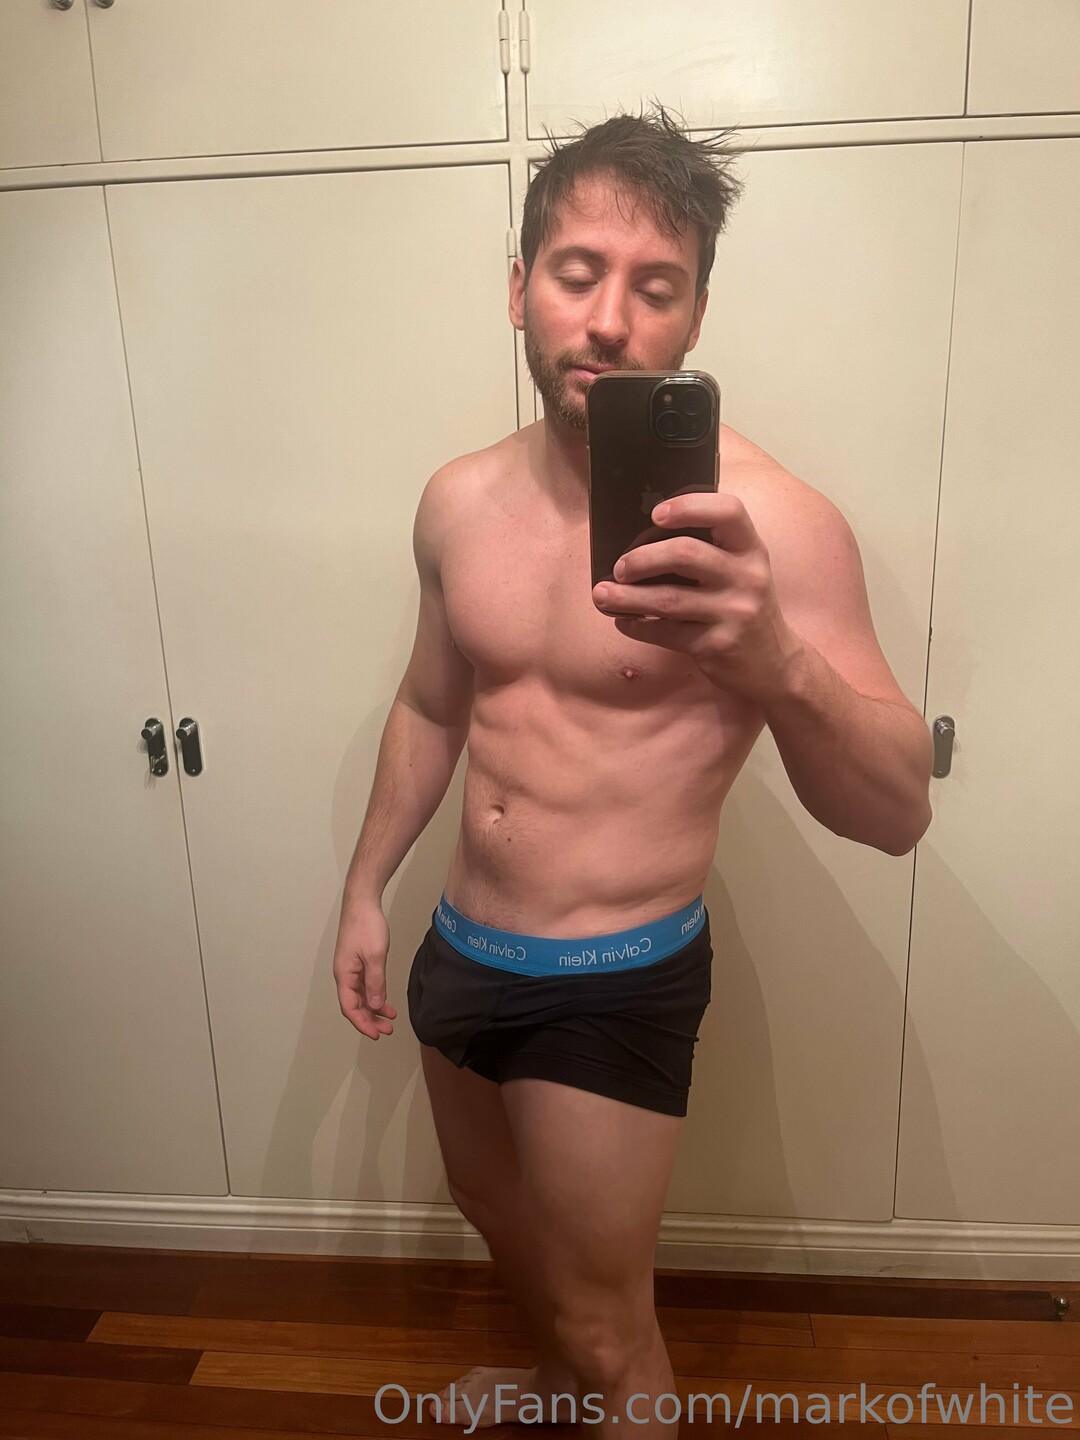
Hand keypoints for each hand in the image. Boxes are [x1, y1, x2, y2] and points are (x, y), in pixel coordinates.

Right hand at [332, 897, 396, 1039]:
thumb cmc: (365, 925)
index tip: (376, 1034)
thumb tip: (375, 1006)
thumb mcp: (375, 956)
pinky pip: (364, 985)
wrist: (362, 902)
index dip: (362, 1023)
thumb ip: (375, 983)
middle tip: (387, 1030)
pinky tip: (385, 999)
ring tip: (390, 1018)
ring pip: (360, 996)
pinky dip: (375, 994)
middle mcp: (344, 974)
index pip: (350, 1008)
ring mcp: (350, 968)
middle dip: (370, 1019)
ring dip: (374, 1008)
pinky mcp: (357, 961)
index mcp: (344, 975)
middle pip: (354, 1005)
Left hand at [592, 494, 804, 702]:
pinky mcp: (717, 645)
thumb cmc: (744, 607)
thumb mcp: (742, 572)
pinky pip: (665, 633)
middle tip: (620, 567)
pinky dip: (637, 626)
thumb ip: (711, 550)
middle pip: (685, 554)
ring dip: (627, 596)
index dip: (689, 506)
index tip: (656, 514)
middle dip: (642, 558)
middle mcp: (748, 577)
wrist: (773, 666)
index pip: (729, 511)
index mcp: (751, 550)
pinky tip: (623, 621)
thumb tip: (645, 537)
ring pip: (667, 599)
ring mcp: (734, 613)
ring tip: (602, 595)